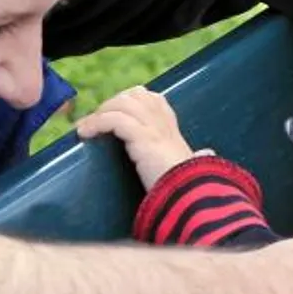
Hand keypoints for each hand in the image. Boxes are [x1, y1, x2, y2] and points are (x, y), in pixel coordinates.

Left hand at [75, 86, 195, 187]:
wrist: (191, 197)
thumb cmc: (188, 186)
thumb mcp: (190, 165)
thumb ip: (195, 156)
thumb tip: (207, 152)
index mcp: (172, 128)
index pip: (151, 98)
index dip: (128, 101)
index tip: (110, 116)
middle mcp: (163, 123)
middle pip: (133, 95)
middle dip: (110, 104)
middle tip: (91, 123)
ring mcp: (154, 128)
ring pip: (121, 103)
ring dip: (99, 113)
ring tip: (85, 128)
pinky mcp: (143, 137)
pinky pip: (114, 119)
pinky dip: (96, 123)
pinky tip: (85, 133)